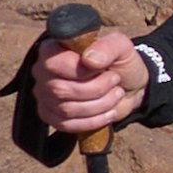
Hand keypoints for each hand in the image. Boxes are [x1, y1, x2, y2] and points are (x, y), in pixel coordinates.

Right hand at [26, 23, 149, 143]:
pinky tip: (108, 112)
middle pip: (60, 89)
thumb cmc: (119, 63)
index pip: (53, 64)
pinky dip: (93, 121)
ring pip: (66, 109)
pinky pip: (65, 125)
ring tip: (115, 94)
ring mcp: (44, 95)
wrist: (129, 87)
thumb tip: (89, 60)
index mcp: (53, 49)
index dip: (81, 70)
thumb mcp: (121, 47)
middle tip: (115, 80)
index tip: (103, 68)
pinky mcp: (51, 115)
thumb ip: (107, 47)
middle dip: (95, 89)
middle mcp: (42, 72)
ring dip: (99, 104)